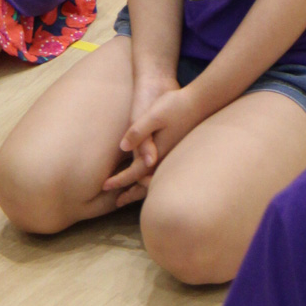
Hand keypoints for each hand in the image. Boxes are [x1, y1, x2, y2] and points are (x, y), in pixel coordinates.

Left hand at [103, 81, 202, 205]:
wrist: (201, 103)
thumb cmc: (175, 106)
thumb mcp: (153, 115)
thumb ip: (139, 132)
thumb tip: (124, 147)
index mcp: (158, 153)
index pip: (134, 173)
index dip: (119, 181)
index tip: (105, 186)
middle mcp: (166, 160)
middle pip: (145, 184)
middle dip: (131, 193)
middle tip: (116, 202)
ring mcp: (173, 158)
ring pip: (154, 180)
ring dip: (141, 189)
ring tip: (130, 195)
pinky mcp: (177, 152)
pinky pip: (161, 173)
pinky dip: (152, 180)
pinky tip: (148, 177)